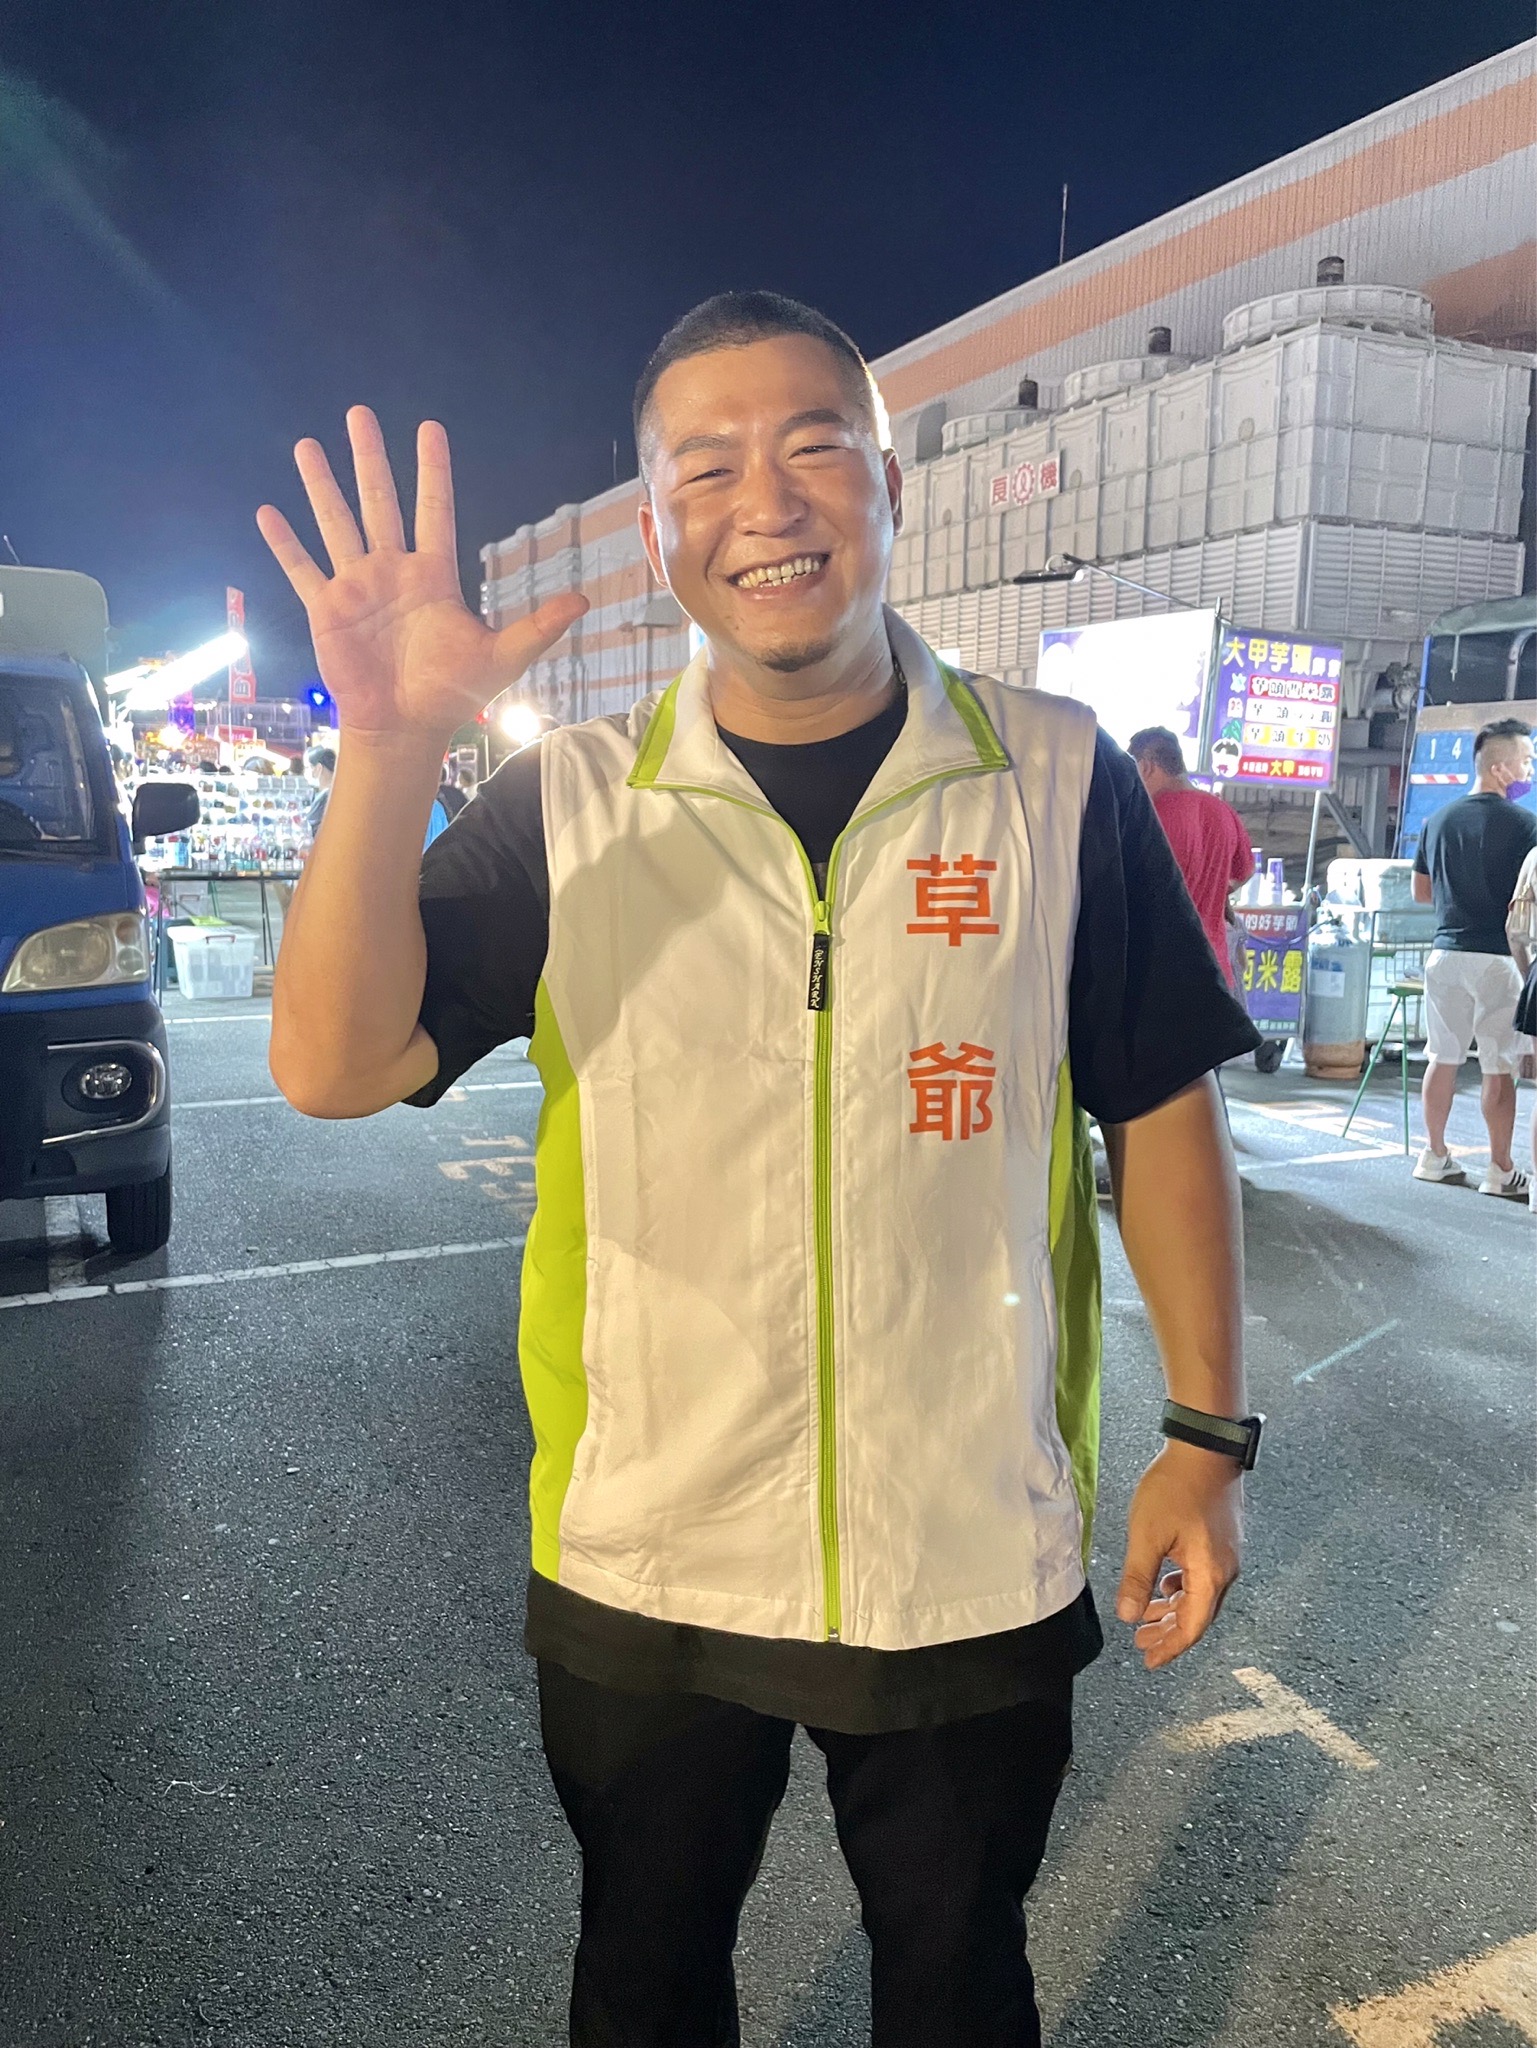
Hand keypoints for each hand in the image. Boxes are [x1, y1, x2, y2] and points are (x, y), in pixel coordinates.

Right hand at [257, 407, 586, 744]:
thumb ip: (538, 626)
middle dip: (369, 459)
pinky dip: (285, 543)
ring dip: (321, 486)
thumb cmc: (452, 693)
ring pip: (336, 524)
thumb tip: (585, 600)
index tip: (429, 427)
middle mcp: (393, 570)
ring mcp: (357, 587)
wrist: (405, 726)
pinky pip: (302, 569)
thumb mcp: (502, 656)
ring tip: (306, 445)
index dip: (432, 470)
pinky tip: (268, 512)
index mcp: (433, 575)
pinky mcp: (326, 609)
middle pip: (379, 502)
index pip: (434, 509)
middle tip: (360, 413)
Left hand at [1116, 1441, 1242, 1669]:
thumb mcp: (1147, 1535)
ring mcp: (1228, 1554)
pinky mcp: (1223, 1539)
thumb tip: (1127, 1614)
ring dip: (1174, 1608)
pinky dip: (1182, 1587)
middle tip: (1142, 1643)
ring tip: (1147, 1615)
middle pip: (1198, 1615)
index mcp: (1210, 1574)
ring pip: (1200, 1595)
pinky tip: (1165, 1582)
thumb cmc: (1177, 1487)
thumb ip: (1136, 1578)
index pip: (1191, 1626)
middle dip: (1168, 1631)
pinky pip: (1203, 1576)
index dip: (1170, 1647)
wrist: (1206, 1447)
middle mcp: (1226, 1570)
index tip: (1149, 1660)